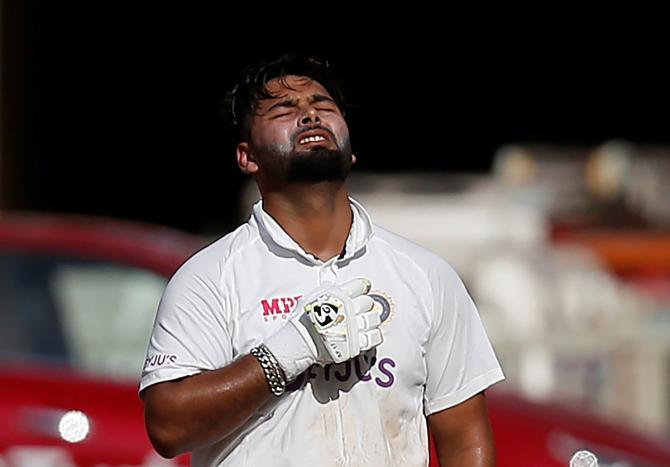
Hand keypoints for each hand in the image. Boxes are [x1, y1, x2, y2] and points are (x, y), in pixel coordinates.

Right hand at [264, 278, 383, 380]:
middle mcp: (349, 310)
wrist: (299, 342)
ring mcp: (354, 327)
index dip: (363, 286)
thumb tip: (330, 284)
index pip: (360, 285)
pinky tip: (371, 333)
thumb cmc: (302, 320)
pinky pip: (374, 337)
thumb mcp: (311, 298)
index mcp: (339, 296)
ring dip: (372, 319)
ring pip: (373, 319)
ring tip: (367, 320)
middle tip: (362, 306)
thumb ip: (324, 290)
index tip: (364, 287)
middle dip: (366, 304)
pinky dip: (375, 334)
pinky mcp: (356, 343)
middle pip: (368, 302)